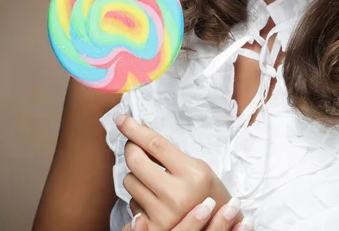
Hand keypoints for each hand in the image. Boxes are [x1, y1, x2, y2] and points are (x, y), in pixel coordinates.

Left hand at [114, 114, 243, 230]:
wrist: (217, 225)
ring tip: (155, 182)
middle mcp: (176, 195)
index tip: (121, 119)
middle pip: (136, 162)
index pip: (156, 145)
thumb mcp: (197, 167)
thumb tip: (138, 136)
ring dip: (137, 177)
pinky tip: (155, 202)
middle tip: (135, 146)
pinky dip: (139, 199)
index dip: (135, 130)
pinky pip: (131, 205)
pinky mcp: (153, 230)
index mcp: (192, 173)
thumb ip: (169, 155)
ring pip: (129, 182)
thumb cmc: (208, 192)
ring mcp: (163, 215)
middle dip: (131, 150)